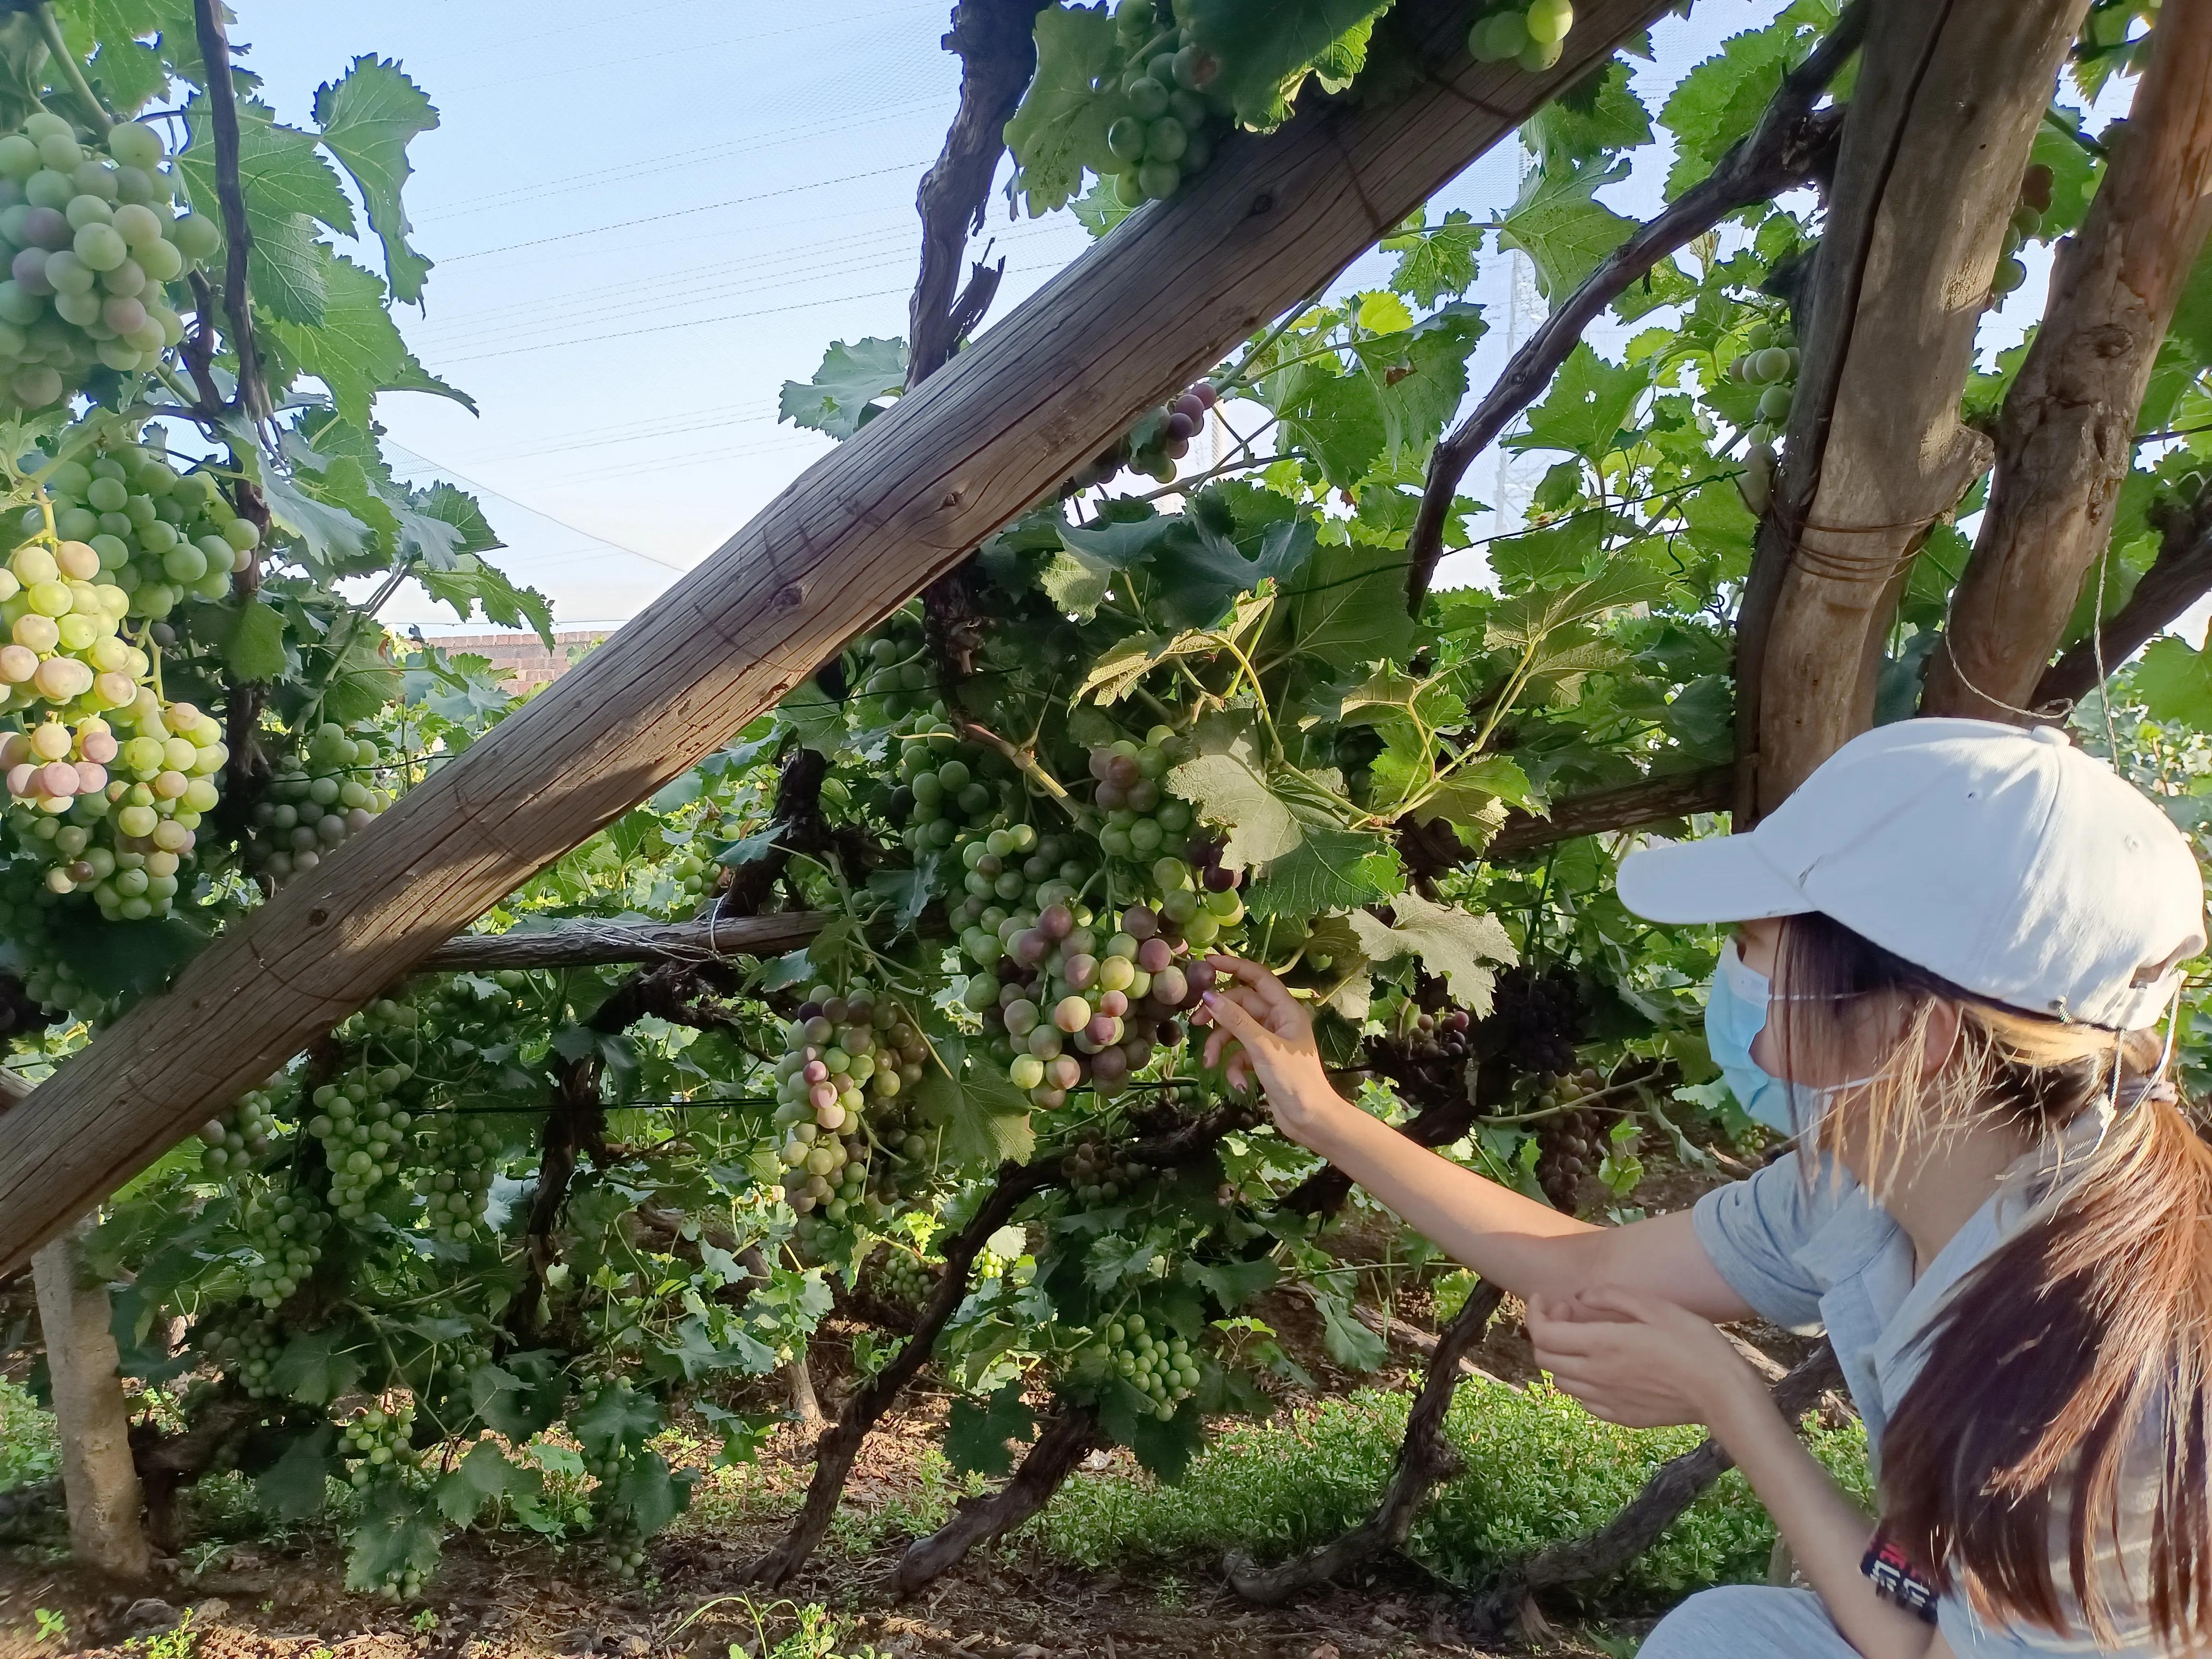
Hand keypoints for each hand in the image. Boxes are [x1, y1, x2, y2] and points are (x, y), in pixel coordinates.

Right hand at [1194, 956, 1344, 1144]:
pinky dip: (1233, 1067)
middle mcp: (1278, 1021)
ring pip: (1236, 1031)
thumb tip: (1209, 997)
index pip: (1258, 977)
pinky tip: (1238, 1084)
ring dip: (1220, 1046)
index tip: (1207, 962)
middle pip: (1241, 1006)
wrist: (1311, 1119)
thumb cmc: (1295, 1080)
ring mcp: (1270, 1041)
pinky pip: (1240, 1054)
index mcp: (1286, 1010)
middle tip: (1195, 1023)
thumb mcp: (1262, 1048)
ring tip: (1208, 1063)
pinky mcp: (1263, 1060)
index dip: (1234, 966)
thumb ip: (1236, 1020)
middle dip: (1218, 1017)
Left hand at [1524, 1284, 1762, 1430]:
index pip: (1544, 1334)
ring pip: (1561, 1381)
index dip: (1536, 1314)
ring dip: (1561, 1357)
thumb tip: (1581, 1296)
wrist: (1723, 1395)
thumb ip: (1613, 1297)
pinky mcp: (1622, 1417)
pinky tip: (1602, 1368)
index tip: (1546, 1299)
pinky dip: (1580, 1382)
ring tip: (1584, 1340)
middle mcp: (1596, 1376)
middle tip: (1569, 1315)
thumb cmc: (1694, 1344)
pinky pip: (1584, 1401)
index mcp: (1601, 1345)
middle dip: (1546, 1332)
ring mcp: (1607, 1400)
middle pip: (1546, 1358)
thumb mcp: (1656, 1307)